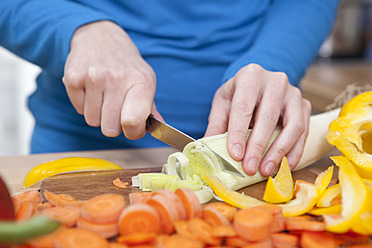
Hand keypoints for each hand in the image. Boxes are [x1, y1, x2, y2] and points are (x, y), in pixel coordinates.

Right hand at [63, 21, 159, 139]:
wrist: (100, 37)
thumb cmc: (127, 66)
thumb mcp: (145, 81)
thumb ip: (151, 108)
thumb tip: (161, 130)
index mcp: (141, 82)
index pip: (133, 122)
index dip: (133, 132)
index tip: (133, 127)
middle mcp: (117, 78)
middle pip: (110, 129)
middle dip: (113, 123)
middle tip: (116, 107)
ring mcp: (94, 77)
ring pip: (93, 121)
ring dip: (98, 114)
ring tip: (103, 95)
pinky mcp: (73, 77)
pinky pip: (79, 110)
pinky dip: (84, 105)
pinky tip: (91, 89)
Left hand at [205, 64, 310, 175]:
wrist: (259, 83)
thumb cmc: (239, 94)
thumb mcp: (223, 103)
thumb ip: (216, 125)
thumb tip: (208, 149)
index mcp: (251, 76)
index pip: (243, 107)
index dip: (239, 134)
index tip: (236, 155)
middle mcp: (276, 81)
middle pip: (268, 118)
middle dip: (258, 147)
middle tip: (249, 168)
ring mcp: (293, 93)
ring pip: (292, 126)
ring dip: (279, 153)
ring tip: (265, 171)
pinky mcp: (305, 106)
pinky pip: (303, 133)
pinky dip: (293, 153)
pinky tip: (282, 166)